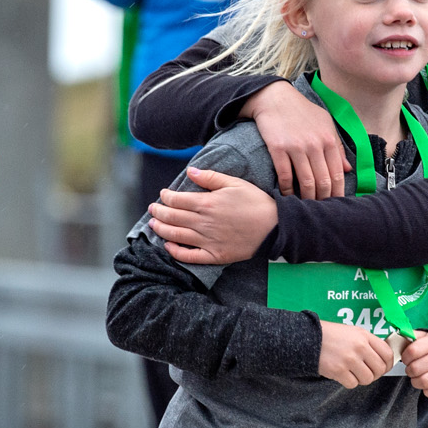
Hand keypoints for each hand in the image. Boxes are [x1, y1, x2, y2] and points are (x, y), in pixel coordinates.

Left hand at [147, 168, 277, 264]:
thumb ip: (210, 177)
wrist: (274, 226)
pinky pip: (189, 256)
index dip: (166, 197)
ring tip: (153, 225)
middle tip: (152, 209)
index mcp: (207, 203)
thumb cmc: (255, 202)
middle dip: (158, 212)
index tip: (163, 194)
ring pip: (176, 236)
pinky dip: (175, 252)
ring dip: (161, 229)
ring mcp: (208, 241)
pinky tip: (168, 246)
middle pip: (172, 217)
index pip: (177, 200)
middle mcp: (203, 223)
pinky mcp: (214, 255)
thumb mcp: (234, 183)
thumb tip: (190, 171)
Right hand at [242, 81, 350, 198]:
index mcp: (329, 139)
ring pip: (306, 181)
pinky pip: (285, 175)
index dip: (338, 192)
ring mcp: (296, 147)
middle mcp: (315, 144)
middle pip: (323, 181)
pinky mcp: (278, 148)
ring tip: (306, 205)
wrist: (275, 98)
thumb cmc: (302, 111)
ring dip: (307, 197)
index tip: (336, 203)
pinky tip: (287, 194)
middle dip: (323, 198)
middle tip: (321, 208)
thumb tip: (348, 169)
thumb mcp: (325, 123)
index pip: (337, 173)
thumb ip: (337, 147)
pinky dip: (287, 189)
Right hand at [317, 320, 394, 388]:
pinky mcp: (339, 371)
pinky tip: (343, 374)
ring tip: (354, 373)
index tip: (384, 367)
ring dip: (362, 379)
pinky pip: (353, 384)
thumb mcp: (353, 332)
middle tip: (367, 372)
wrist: (309, 338)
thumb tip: (383, 358)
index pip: (388, 354)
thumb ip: (369, 343)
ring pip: (368, 378)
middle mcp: (359, 347)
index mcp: (364, 336)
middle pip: (380, 369)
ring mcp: (349, 360)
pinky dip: (349, 382)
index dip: (388, 364)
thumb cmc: (331, 335)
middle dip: (375, 374)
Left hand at [401, 332, 427, 399]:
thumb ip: (412, 336)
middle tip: (412, 369)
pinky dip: (427, 391)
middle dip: (409, 371)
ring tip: (418, 377)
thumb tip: (397, 340)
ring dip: (416, 382)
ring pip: (424, 382)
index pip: (412, 351)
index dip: (405, 357)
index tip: (406, 359)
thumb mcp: (427, 337)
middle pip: (416, 368)